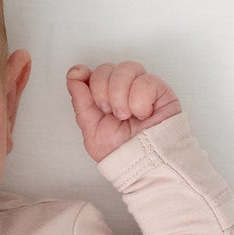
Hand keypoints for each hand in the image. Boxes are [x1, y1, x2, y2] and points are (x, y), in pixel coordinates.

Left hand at [65, 61, 181, 163]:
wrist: (143, 166)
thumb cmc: (121, 153)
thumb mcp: (91, 130)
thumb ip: (81, 102)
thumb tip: (73, 78)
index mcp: (103, 97)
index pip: (91, 73)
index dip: (82, 72)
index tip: (78, 76)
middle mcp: (121, 89)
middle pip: (106, 68)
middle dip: (101, 90)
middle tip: (107, 111)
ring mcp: (140, 87)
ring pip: (126, 68)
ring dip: (120, 95)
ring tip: (125, 115)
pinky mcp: (160, 90)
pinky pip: (145, 81)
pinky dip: (140, 101)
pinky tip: (142, 114)